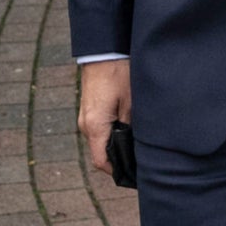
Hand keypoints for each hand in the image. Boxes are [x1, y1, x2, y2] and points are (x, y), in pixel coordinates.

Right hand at [79, 59, 132, 177]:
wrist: (103, 51)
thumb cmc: (118, 74)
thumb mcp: (131, 103)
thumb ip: (131, 128)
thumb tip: (136, 147)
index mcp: (95, 126)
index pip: (102, 162)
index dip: (117, 172)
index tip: (134, 174)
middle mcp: (85, 125)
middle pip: (101, 153)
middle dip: (119, 159)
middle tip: (140, 161)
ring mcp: (85, 117)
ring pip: (100, 141)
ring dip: (115, 145)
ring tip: (136, 145)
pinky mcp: (88, 109)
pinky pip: (99, 129)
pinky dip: (111, 134)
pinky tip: (127, 129)